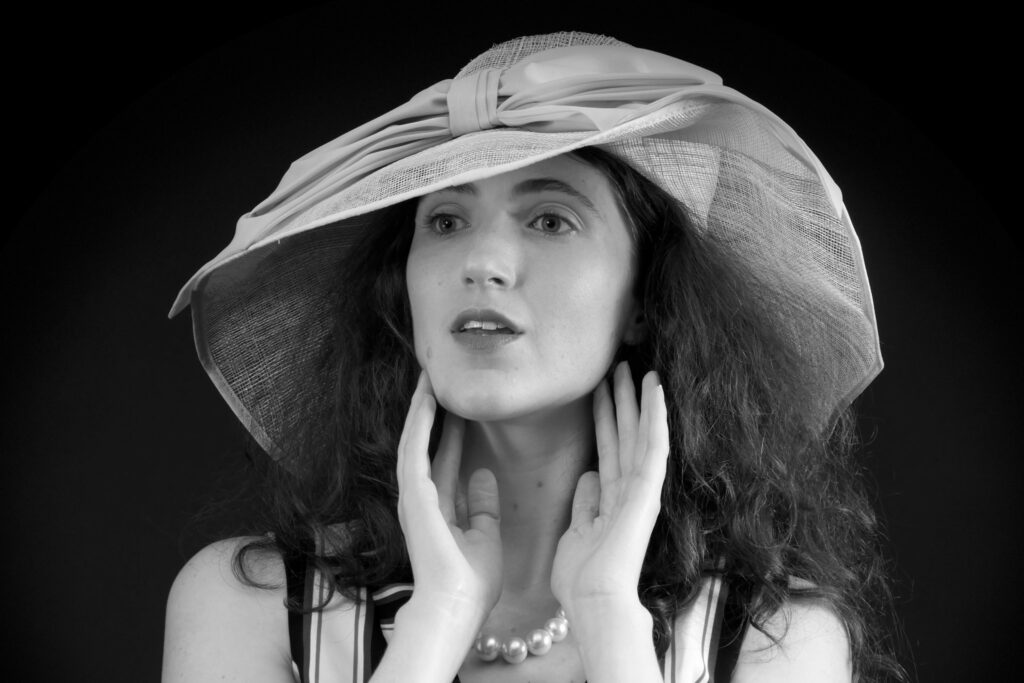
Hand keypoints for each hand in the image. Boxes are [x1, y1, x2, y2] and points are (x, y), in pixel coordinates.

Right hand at [396, 371, 502, 622]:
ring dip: (422, 409)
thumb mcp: (485, 536)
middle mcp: (421, 499)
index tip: (458, 405)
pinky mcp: (412, 495)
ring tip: (429, 378)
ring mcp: (413, 496)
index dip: (450, 431)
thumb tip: (483, 474)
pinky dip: (420, 423)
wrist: (456, 608)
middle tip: (436, 378)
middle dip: (431, 412)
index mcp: (438, 508)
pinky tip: (427, 399)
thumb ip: (482, 506)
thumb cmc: (471, 583)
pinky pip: (415, 450)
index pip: (445, 459)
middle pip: (425, 444)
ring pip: (414, 440)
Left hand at [551, 362, 669, 611]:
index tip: (602, 389)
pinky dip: (656, 418)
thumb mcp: (576, 533)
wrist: (593, 602)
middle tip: (620, 366)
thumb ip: (585, 504)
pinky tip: (657, 390)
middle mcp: (629, 491)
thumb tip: (589, 476)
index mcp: (612, 500)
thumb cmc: (581, 579)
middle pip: (626, 436)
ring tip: (641, 368)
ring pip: (641, 435)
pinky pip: (653, 448)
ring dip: (640, 401)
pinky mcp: (648, 492)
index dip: (605, 418)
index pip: (609, 450)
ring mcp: (641, 491)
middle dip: (622, 401)